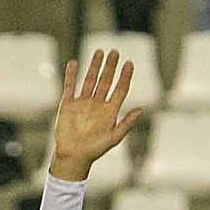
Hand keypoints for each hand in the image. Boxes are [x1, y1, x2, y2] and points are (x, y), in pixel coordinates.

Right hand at [49, 50, 142, 181]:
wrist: (73, 156)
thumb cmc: (94, 150)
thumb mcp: (114, 138)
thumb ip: (126, 123)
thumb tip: (141, 110)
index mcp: (109, 112)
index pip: (120, 90)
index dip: (125, 77)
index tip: (129, 64)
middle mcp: (97, 105)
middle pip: (105, 81)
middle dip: (110, 67)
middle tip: (115, 52)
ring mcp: (82, 103)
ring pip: (89, 80)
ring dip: (94, 66)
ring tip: (99, 52)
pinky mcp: (68, 104)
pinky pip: (70, 86)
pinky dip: (71, 74)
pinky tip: (74, 63)